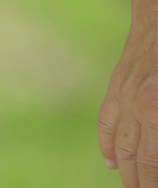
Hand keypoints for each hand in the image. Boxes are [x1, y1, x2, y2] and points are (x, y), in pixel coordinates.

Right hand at [98, 0, 157, 186]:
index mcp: (156, 110)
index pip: (152, 164)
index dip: (151, 182)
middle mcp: (137, 106)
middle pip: (134, 159)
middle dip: (139, 182)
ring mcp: (124, 93)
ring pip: (118, 143)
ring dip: (125, 170)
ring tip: (131, 186)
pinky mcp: (119, 82)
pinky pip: (106, 119)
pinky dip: (107, 142)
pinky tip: (109, 161)